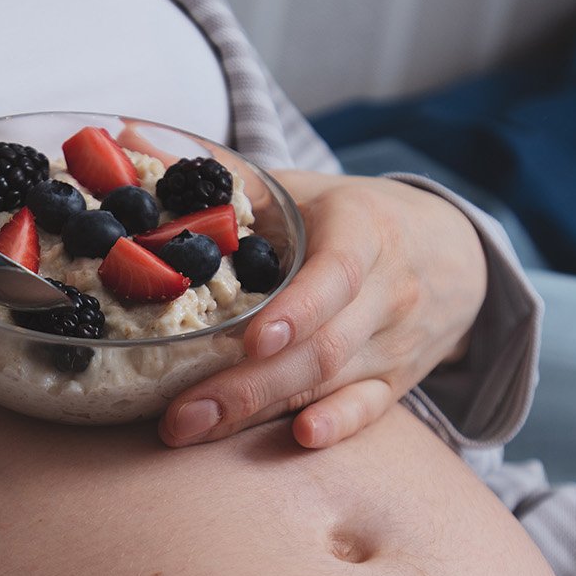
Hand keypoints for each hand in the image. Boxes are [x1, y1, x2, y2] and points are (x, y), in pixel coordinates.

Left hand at [160, 171, 486, 448]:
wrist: (451, 252)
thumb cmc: (355, 216)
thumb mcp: (303, 187)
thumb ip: (221, 172)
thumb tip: (124, 136)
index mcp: (364, 231)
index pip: (338, 275)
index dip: (299, 310)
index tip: (252, 339)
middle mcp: (387, 291)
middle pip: (320, 347)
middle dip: (246, 385)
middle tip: (180, 414)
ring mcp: (394, 341)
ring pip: (330, 382)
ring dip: (260, 412)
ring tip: (193, 430)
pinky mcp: (396, 381)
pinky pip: (368, 409)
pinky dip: (337, 426)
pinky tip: (300, 439)